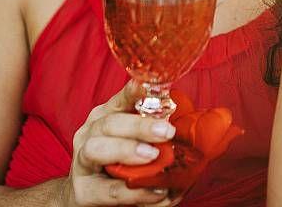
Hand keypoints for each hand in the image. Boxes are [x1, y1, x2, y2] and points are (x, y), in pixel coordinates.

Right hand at [63, 80, 177, 205]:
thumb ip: (159, 137)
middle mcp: (91, 133)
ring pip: (97, 149)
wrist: (91, 198)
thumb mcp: (139, 145)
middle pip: (110, 122)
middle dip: (139, 126)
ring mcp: (82, 161)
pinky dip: (133, 192)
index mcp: (108, 116)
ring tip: (152, 157)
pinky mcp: (83, 191)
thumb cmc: (122, 167)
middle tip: (165, 131)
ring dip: (126, 151)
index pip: (121, 98)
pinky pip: (107, 189)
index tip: (152, 87)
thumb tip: (199, 134)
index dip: (135, 91)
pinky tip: (155, 192)